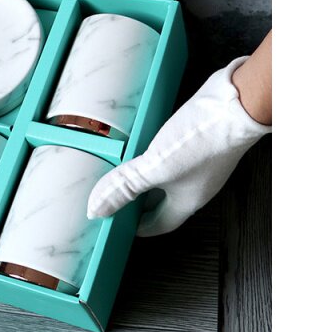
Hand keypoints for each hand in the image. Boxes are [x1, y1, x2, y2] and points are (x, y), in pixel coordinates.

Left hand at [87, 57, 271, 235]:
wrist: (234, 104)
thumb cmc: (203, 139)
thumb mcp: (155, 167)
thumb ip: (125, 186)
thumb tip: (98, 208)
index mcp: (186, 201)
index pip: (160, 224)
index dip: (139, 227)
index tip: (121, 225)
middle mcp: (197, 186)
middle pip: (164, 201)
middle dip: (141, 201)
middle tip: (119, 197)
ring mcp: (201, 163)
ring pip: (170, 178)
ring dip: (149, 177)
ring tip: (127, 169)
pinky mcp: (201, 141)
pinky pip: (175, 155)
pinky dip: (158, 155)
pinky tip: (150, 143)